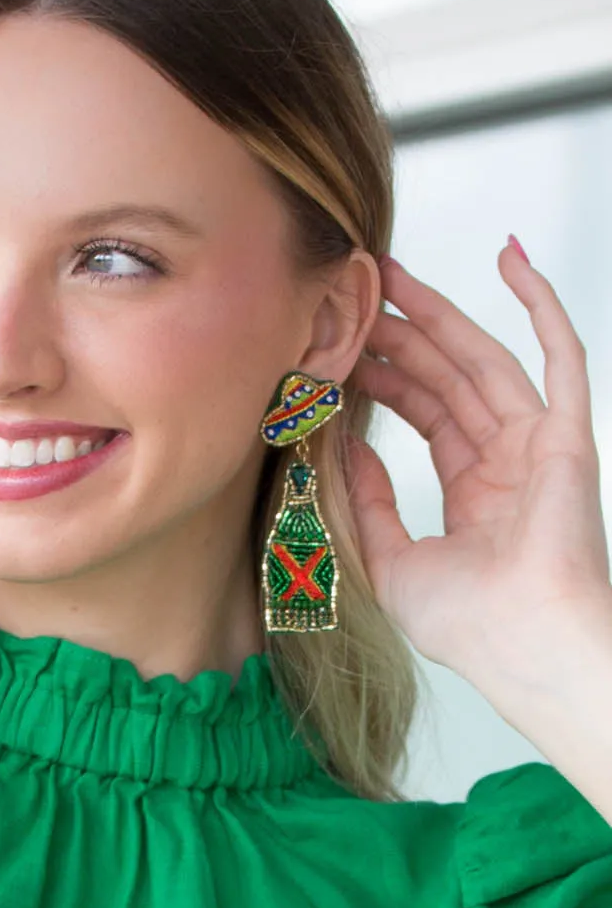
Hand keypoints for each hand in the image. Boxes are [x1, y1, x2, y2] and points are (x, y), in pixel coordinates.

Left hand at [346, 239, 611, 682]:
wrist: (522, 648)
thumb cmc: (468, 624)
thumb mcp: (391, 559)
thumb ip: (367, 501)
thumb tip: (340, 445)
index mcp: (475, 493)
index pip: (425, 415)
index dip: (385, 377)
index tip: (346, 346)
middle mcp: (508, 462)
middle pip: (448, 378)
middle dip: (402, 334)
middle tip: (359, 293)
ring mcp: (540, 445)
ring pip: (484, 360)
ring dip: (440, 315)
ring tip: (392, 275)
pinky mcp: (567, 436)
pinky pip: (560, 356)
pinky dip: (540, 305)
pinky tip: (510, 259)